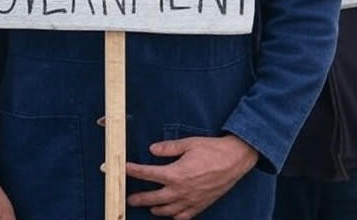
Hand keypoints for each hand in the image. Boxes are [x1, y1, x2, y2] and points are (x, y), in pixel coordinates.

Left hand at [126, 133, 257, 218]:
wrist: (234, 160)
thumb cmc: (211, 150)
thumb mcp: (189, 143)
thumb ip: (168, 148)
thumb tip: (152, 149)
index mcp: (176, 174)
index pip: (148, 174)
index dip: (133, 171)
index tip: (123, 169)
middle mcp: (180, 191)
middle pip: (153, 198)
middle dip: (139, 198)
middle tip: (128, 199)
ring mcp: (190, 201)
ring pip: (167, 211)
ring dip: (155, 209)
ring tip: (149, 207)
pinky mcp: (200, 206)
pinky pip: (182, 217)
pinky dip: (174, 216)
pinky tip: (170, 213)